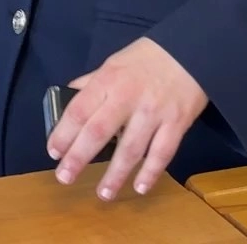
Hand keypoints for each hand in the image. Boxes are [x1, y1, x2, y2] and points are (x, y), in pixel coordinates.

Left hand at [50, 37, 208, 199]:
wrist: (192, 51)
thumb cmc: (147, 57)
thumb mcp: (113, 63)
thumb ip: (92, 83)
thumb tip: (68, 95)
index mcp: (107, 82)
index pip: (79, 110)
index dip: (64, 132)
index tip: (53, 151)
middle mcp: (127, 98)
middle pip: (98, 132)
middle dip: (79, 157)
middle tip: (65, 177)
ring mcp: (153, 113)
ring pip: (130, 149)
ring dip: (115, 174)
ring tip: (103, 194)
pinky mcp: (177, 124)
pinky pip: (162, 153)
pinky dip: (151, 172)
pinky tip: (140, 187)